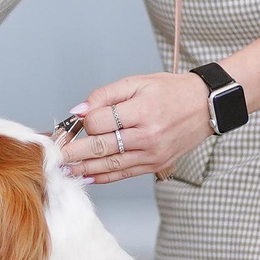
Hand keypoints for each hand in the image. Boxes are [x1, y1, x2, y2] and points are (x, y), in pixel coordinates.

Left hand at [59, 71, 213, 184]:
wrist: (206, 106)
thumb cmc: (172, 91)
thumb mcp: (139, 82)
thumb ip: (106, 95)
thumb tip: (79, 112)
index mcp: (143, 110)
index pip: (100, 122)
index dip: (83, 122)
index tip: (72, 123)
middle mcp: (147, 135)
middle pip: (100, 146)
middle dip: (72, 151)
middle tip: (53, 154)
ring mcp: (152, 154)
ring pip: (109, 164)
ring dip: (82, 168)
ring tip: (63, 169)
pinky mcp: (155, 165)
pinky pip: (124, 173)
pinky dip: (103, 177)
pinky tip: (86, 176)